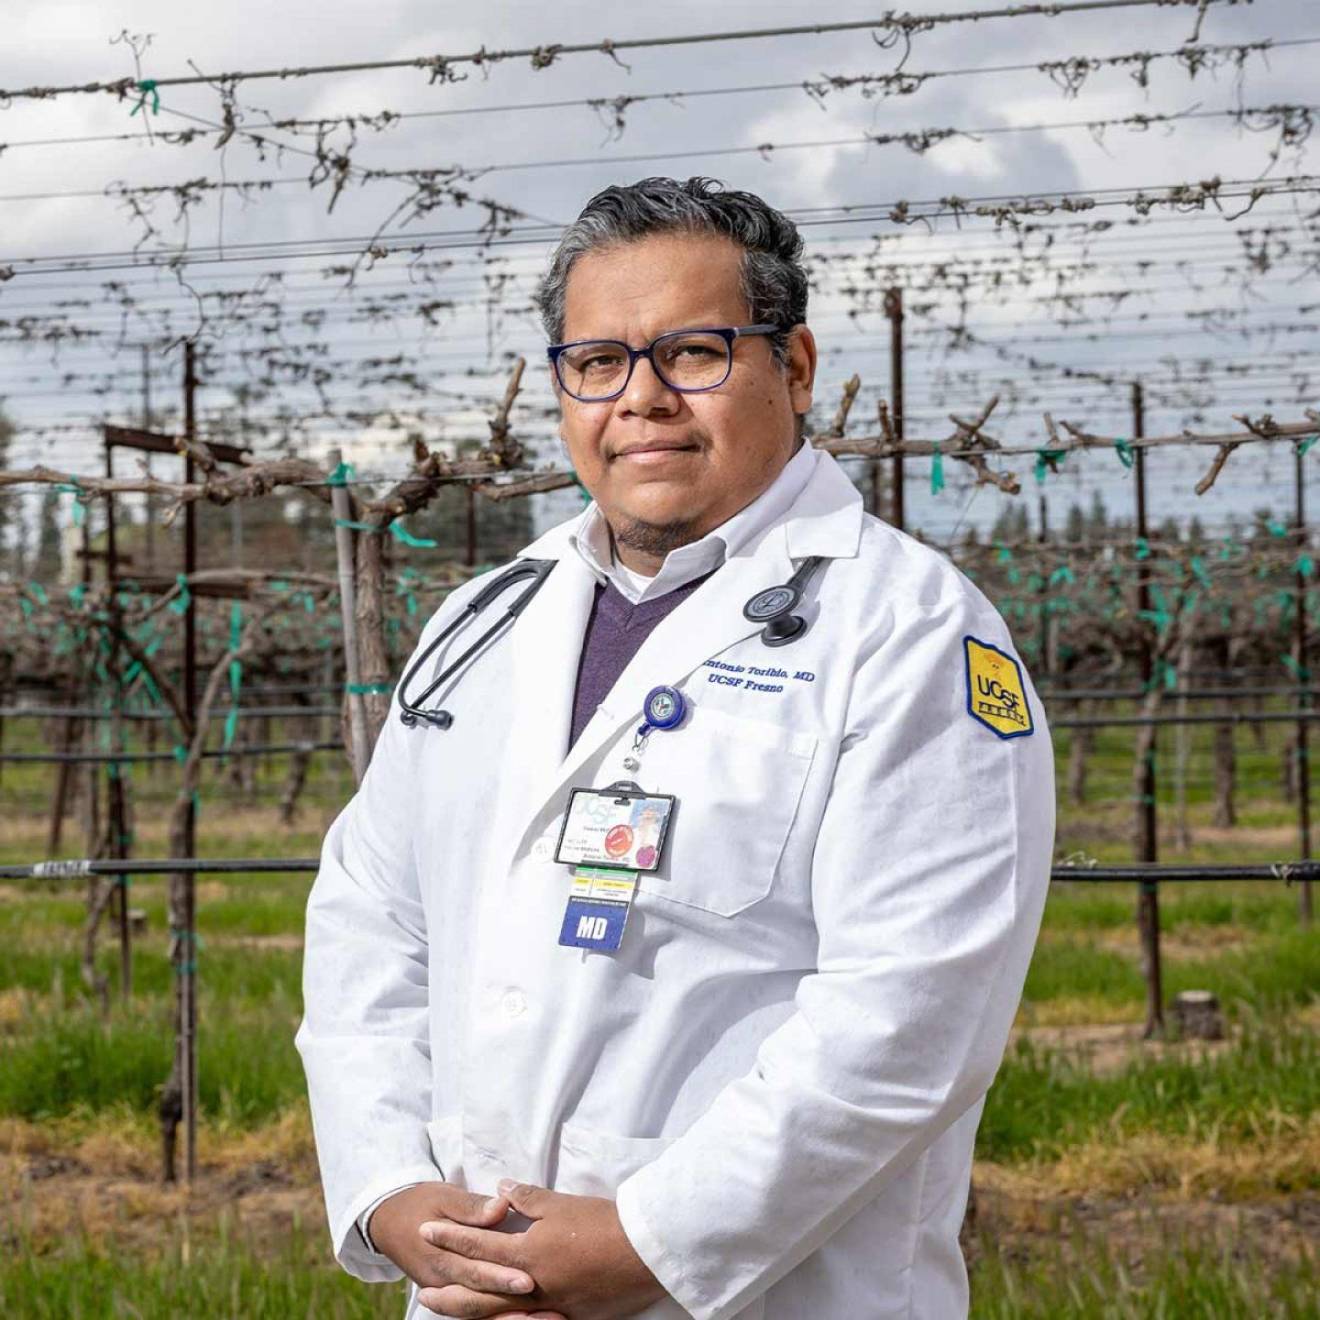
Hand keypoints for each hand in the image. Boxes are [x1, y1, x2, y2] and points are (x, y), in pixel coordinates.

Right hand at [369, 1182, 564, 1319]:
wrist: (389, 1221)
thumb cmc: (422, 1204)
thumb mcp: (444, 1197)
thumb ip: (472, 1206)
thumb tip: (500, 1206)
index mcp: (440, 1254)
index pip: (474, 1270)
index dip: (500, 1276)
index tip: (529, 1280)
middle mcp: (441, 1280)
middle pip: (478, 1296)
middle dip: (509, 1301)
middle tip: (540, 1304)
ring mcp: (444, 1290)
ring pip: (477, 1311)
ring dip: (508, 1316)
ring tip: (541, 1318)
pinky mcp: (449, 1295)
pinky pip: (474, 1312)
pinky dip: (498, 1318)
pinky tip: (525, 1319)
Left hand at [417, 1179, 667, 1319]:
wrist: (643, 1252)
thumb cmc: (602, 1222)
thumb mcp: (562, 1204)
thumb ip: (528, 1199)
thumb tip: (501, 1189)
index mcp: (528, 1253)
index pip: (479, 1244)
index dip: (451, 1236)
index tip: (426, 1231)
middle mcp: (532, 1285)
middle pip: (479, 1293)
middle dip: (450, 1292)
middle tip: (422, 1293)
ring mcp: (549, 1306)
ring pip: (499, 1314)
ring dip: (471, 1311)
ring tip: (450, 1308)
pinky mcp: (568, 1316)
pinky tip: (499, 1318)